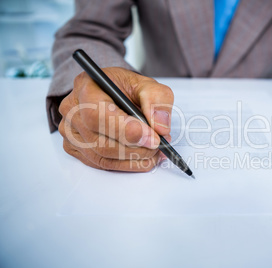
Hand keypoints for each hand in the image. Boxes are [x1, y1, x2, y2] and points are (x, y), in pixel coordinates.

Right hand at [58, 67, 173, 171]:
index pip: (98, 115)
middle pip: (101, 142)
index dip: (127, 131)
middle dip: (136, 148)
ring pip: (103, 157)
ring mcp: (71, 132)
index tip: (153, 138)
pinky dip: (127, 165)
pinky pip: (102, 164)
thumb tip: (159, 126)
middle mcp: (73, 111)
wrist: (112, 93)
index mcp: (86, 88)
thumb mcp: (146, 83)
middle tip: (160, 145)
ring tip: (156, 151)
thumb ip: (156, 99)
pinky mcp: (76, 149)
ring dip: (134, 159)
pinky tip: (144, 157)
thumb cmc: (124, 88)